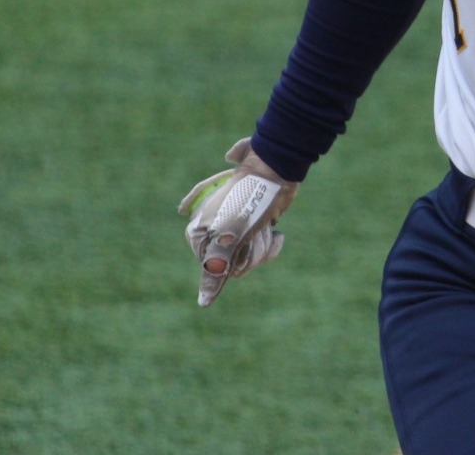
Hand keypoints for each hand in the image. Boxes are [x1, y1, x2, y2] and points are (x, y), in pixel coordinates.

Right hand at [177, 137, 297, 306]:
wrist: (276, 171)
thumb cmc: (249, 200)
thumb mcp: (229, 236)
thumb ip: (214, 269)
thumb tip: (203, 304)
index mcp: (199, 231)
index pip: (212, 268)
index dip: (228, 260)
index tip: (235, 238)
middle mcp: (214, 232)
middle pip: (231, 267)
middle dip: (249, 254)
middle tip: (253, 229)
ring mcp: (234, 231)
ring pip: (248, 261)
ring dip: (262, 247)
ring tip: (265, 225)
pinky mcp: (252, 230)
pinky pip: (260, 252)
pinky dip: (271, 245)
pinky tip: (275, 232)